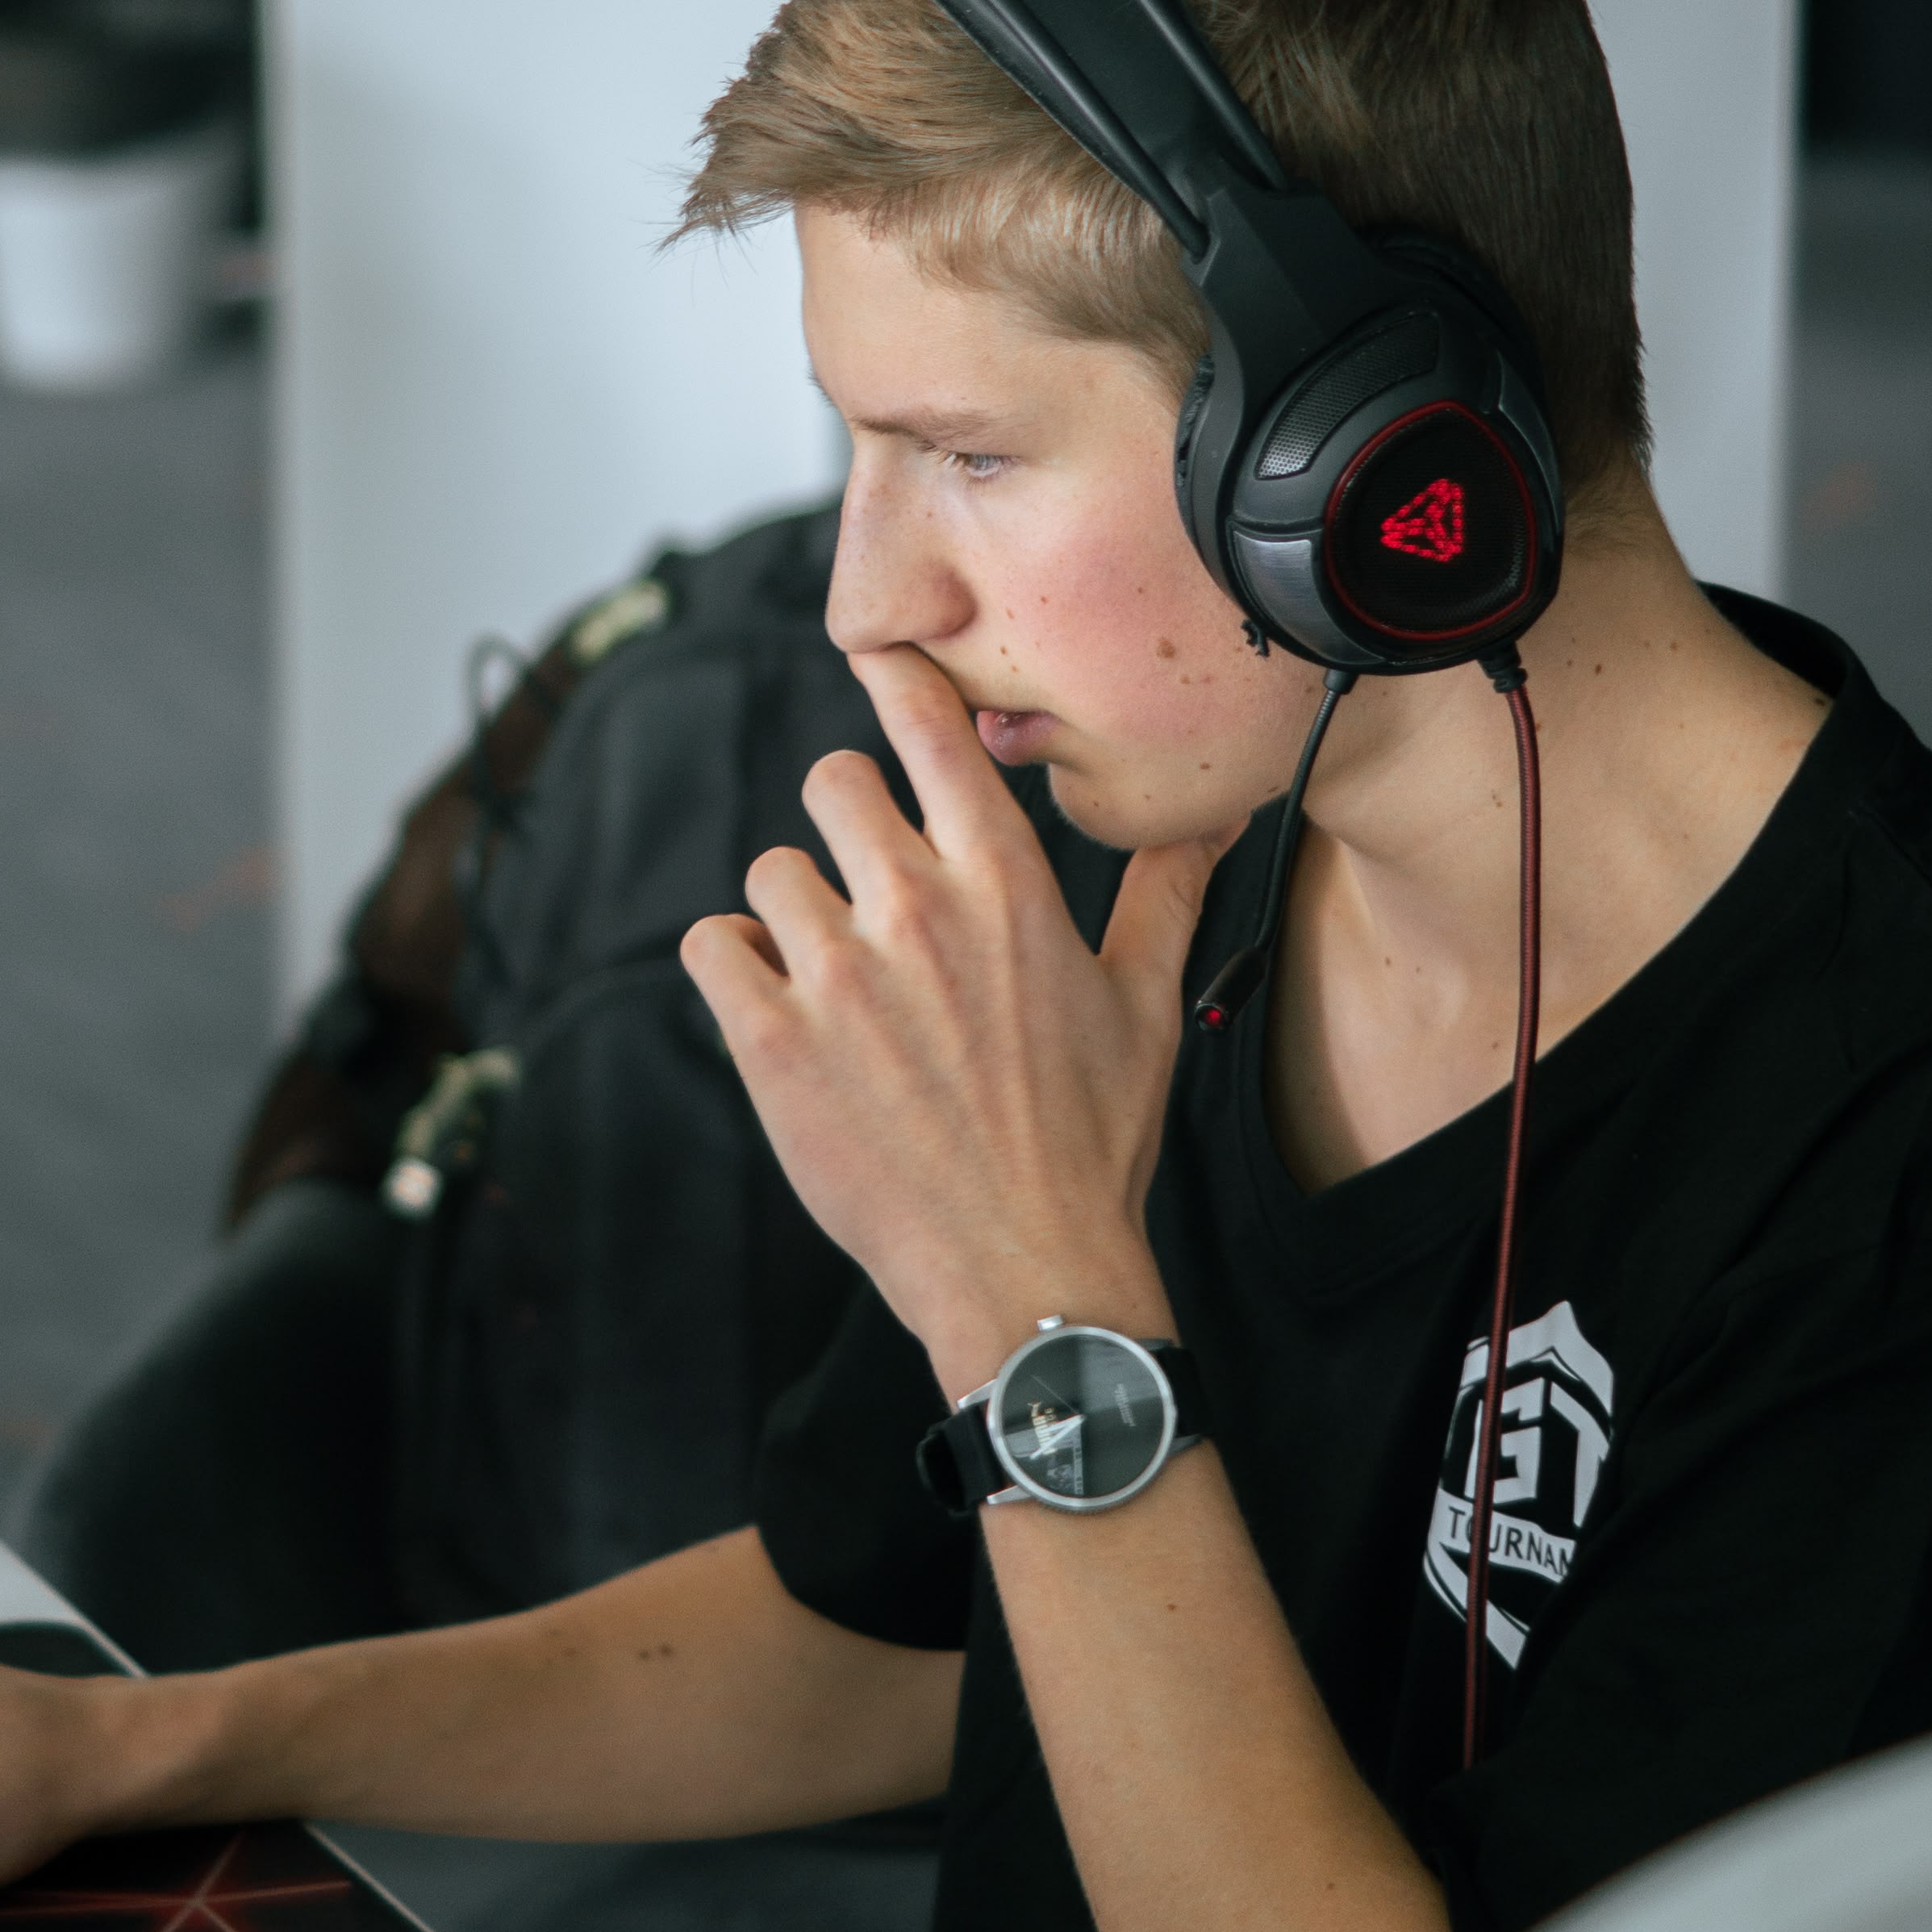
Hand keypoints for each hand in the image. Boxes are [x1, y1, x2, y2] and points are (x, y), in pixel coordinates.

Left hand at [679, 645, 1214, 1391]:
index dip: (895, 681)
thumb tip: (1217, 812)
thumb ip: (1164, 891)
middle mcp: (914, 908)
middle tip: (869, 889)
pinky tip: (776, 1007)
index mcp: (1004, 883)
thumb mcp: (1145, 1004)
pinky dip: (735, 967)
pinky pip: (714, 945)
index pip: (929, 728)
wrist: (1025, 1269)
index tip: (878, 663)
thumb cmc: (1091, 1139)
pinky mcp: (769, 1038)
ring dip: (794, 914)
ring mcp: (836, 973)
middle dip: (846, 825)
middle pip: (832, 783)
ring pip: (770, 871)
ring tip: (837, 980)